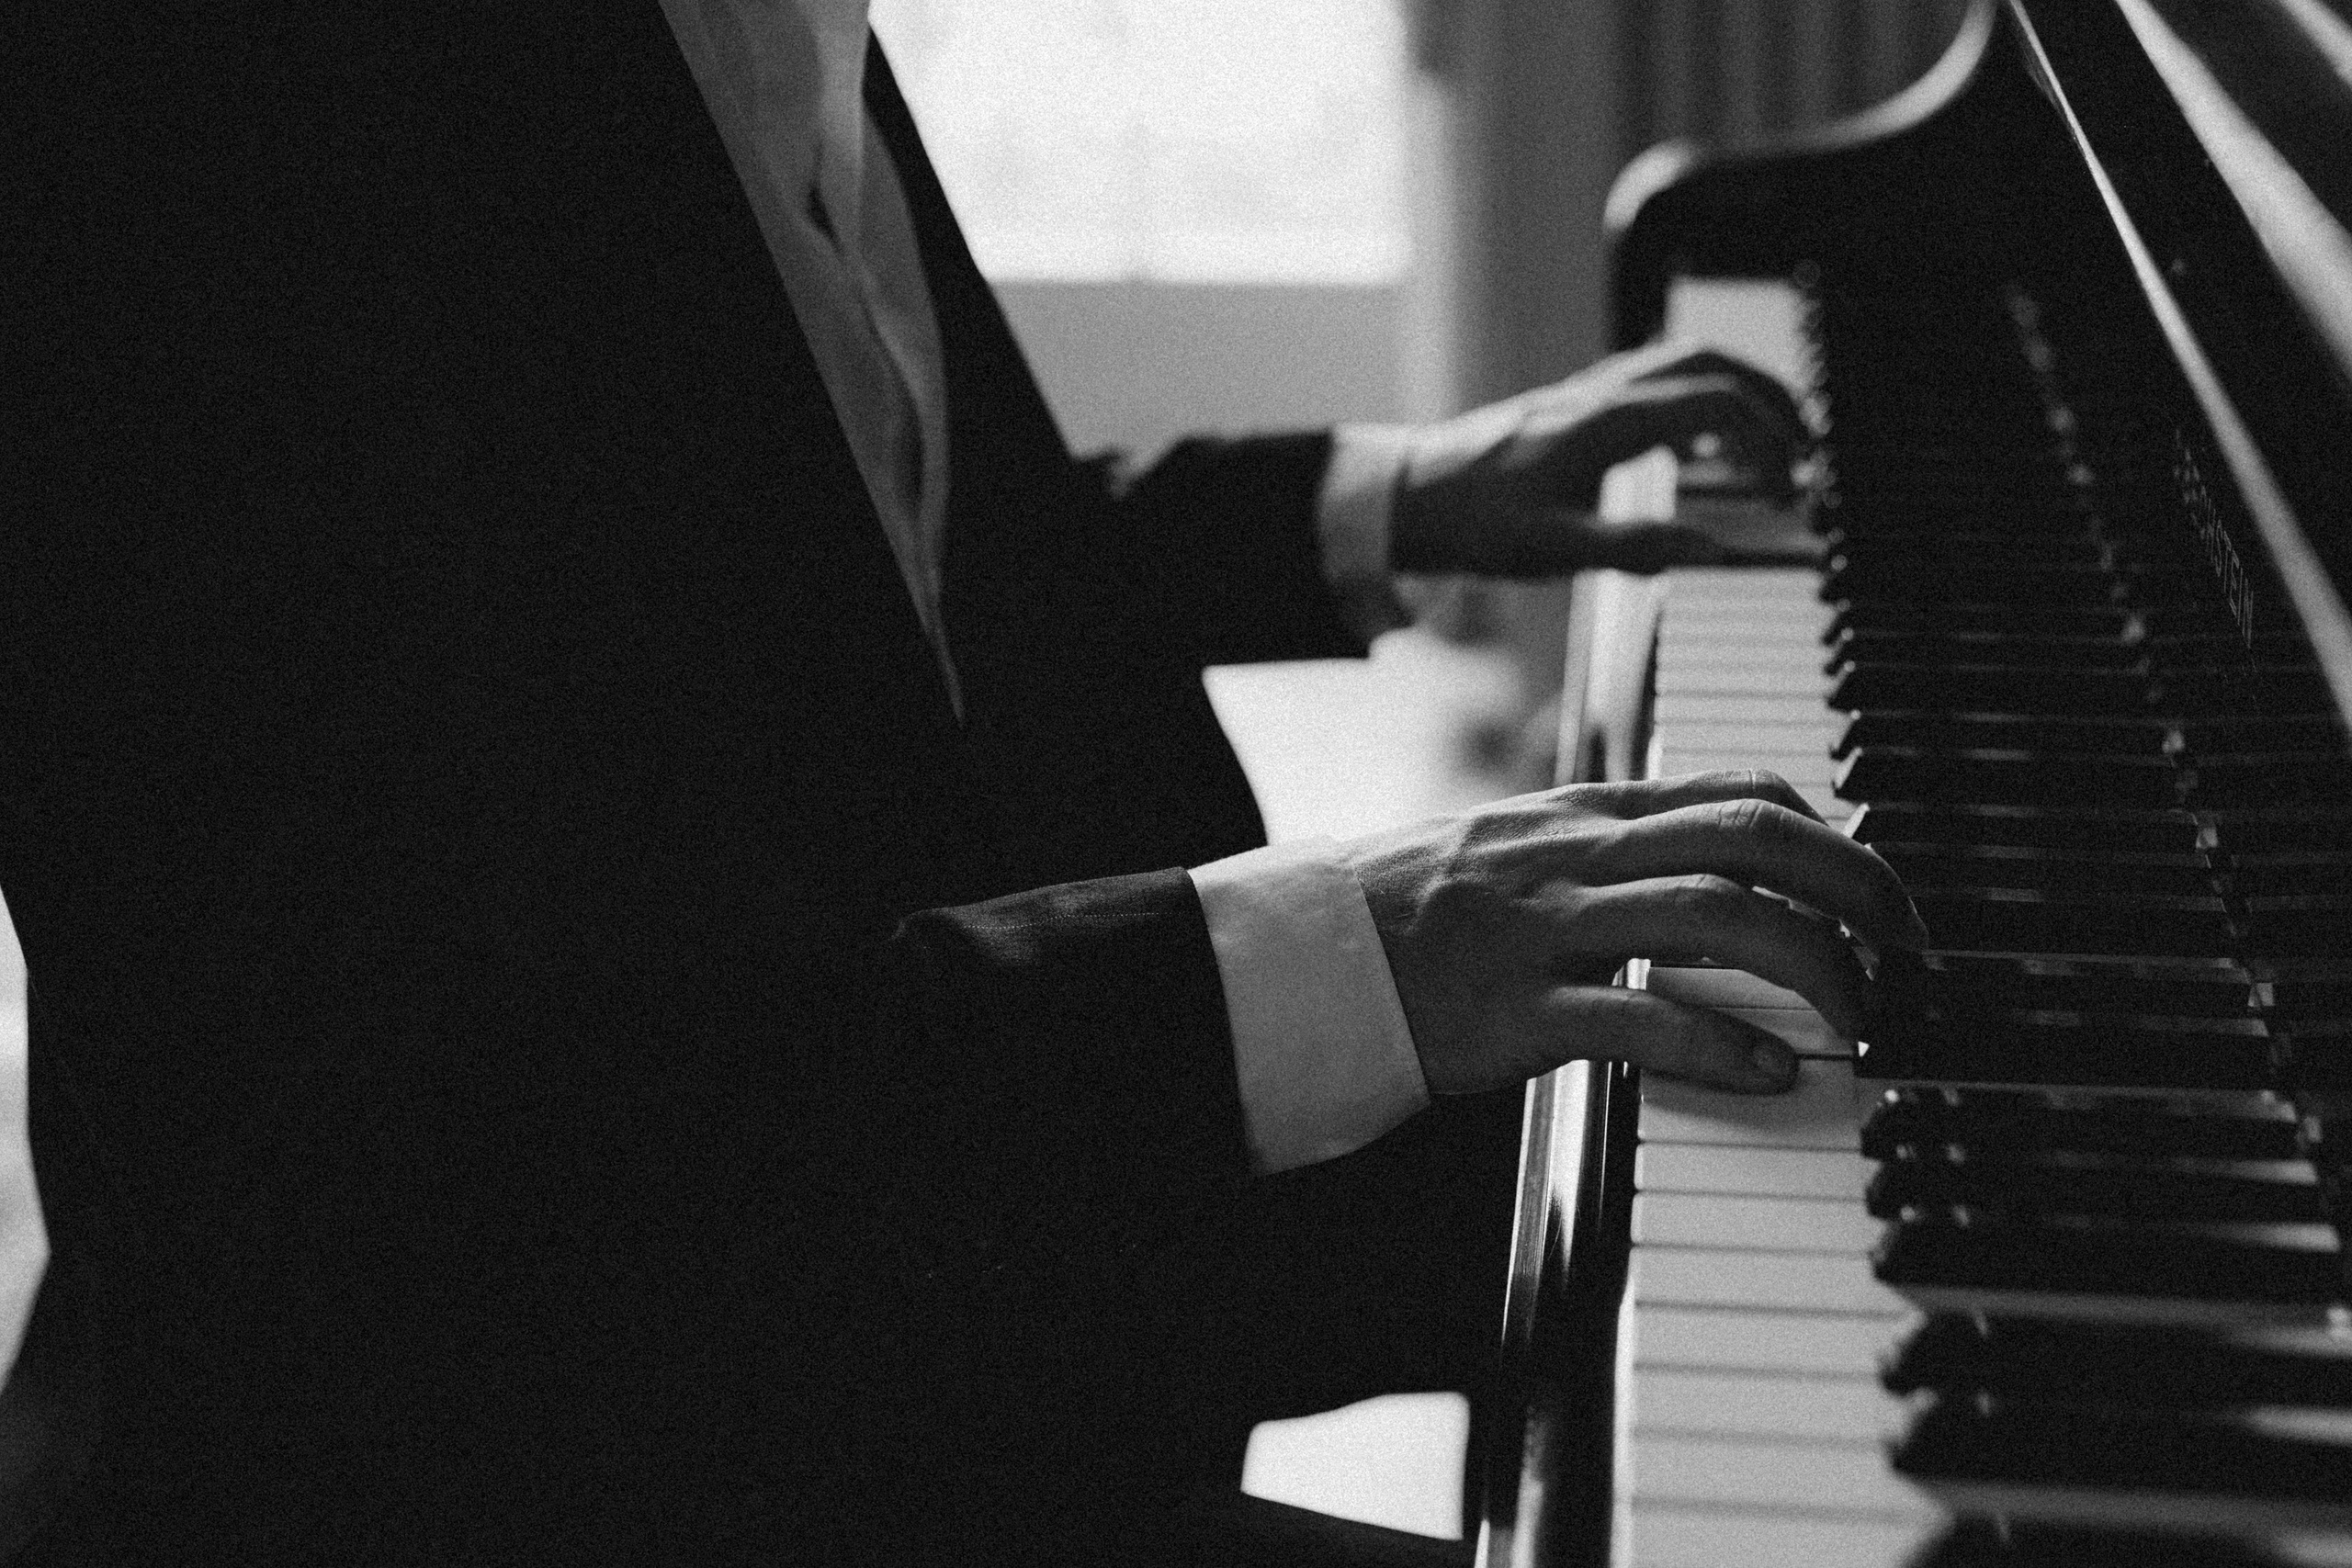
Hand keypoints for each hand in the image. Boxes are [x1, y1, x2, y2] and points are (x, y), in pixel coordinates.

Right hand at [1337, 771, 1927, 1096]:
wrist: (1309, 954)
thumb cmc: (1418, 910)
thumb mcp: (1523, 847)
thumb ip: (1615, 848)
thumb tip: (1722, 865)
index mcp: (1585, 813)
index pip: (1739, 791)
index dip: (1833, 835)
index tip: (1881, 891)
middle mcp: (1580, 856)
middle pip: (1753, 838)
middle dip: (1856, 886)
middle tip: (1909, 947)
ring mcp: (1550, 930)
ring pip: (1716, 917)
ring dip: (1812, 967)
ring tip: (1858, 1019)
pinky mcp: (1519, 1010)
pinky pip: (1640, 1017)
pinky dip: (1722, 1045)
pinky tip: (1770, 1073)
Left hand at [1389, 345, 1807, 576]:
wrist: (1407, 497)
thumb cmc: (1473, 523)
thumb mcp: (1554, 549)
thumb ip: (1637, 548)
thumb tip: (1716, 551)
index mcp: (1611, 421)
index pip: (1719, 403)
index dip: (1771, 438)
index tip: (1795, 486)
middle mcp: (1605, 395)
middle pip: (1712, 366)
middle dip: (1772, 400)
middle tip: (1809, 450)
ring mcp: (1589, 396)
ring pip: (1684, 367)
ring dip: (1737, 396)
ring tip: (1771, 447)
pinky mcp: (1575, 409)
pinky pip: (1654, 385)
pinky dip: (1697, 405)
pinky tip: (1701, 450)